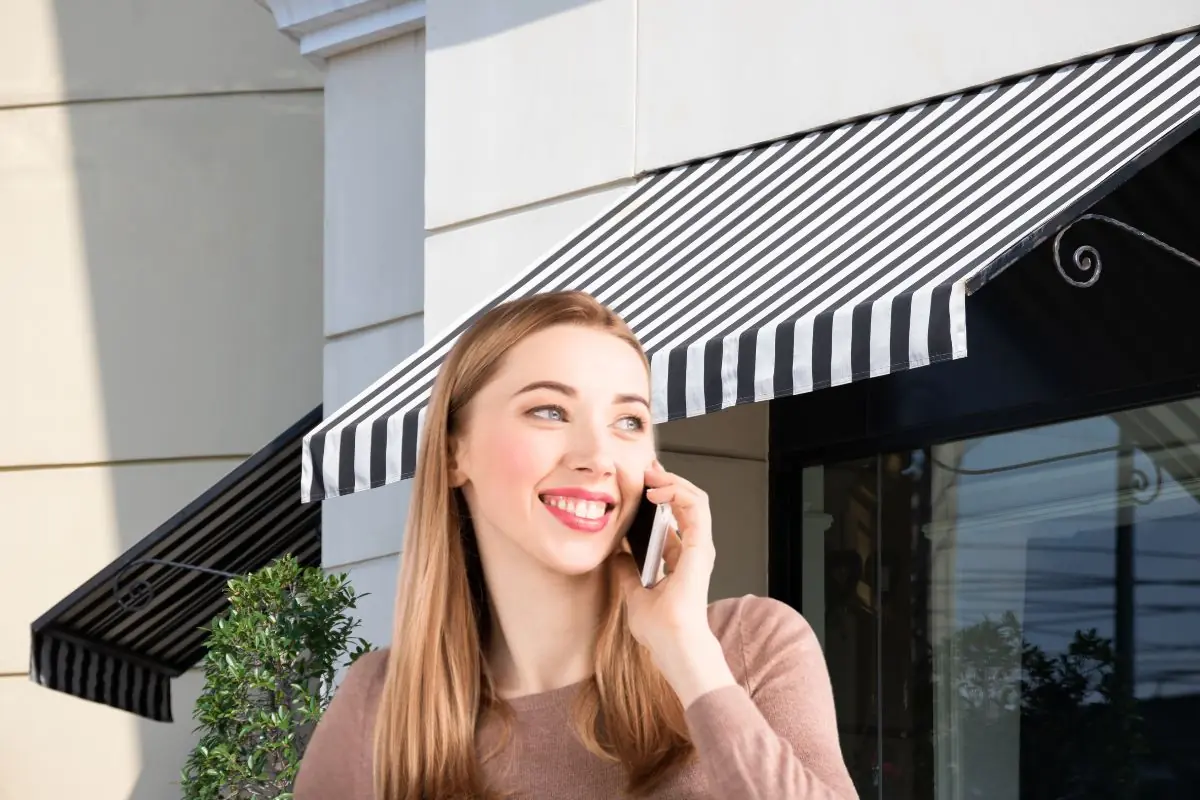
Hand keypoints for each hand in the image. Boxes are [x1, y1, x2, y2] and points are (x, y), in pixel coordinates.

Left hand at [614, 460, 735, 705]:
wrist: (672, 645)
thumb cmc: (660, 629)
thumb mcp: (634, 593)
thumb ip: (627, 573)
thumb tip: (615, 556)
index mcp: (681, 560)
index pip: (675, 518)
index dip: (660, 497)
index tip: (641, 483)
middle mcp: (694, 551)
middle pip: (686, 503)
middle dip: (667, 482)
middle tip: (647, 470)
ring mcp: (700, 548)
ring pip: (695, 499)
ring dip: (673, 482)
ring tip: (652, 475)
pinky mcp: (701, 547)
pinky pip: (696, 508)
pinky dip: (678, 493)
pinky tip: (658, 491)